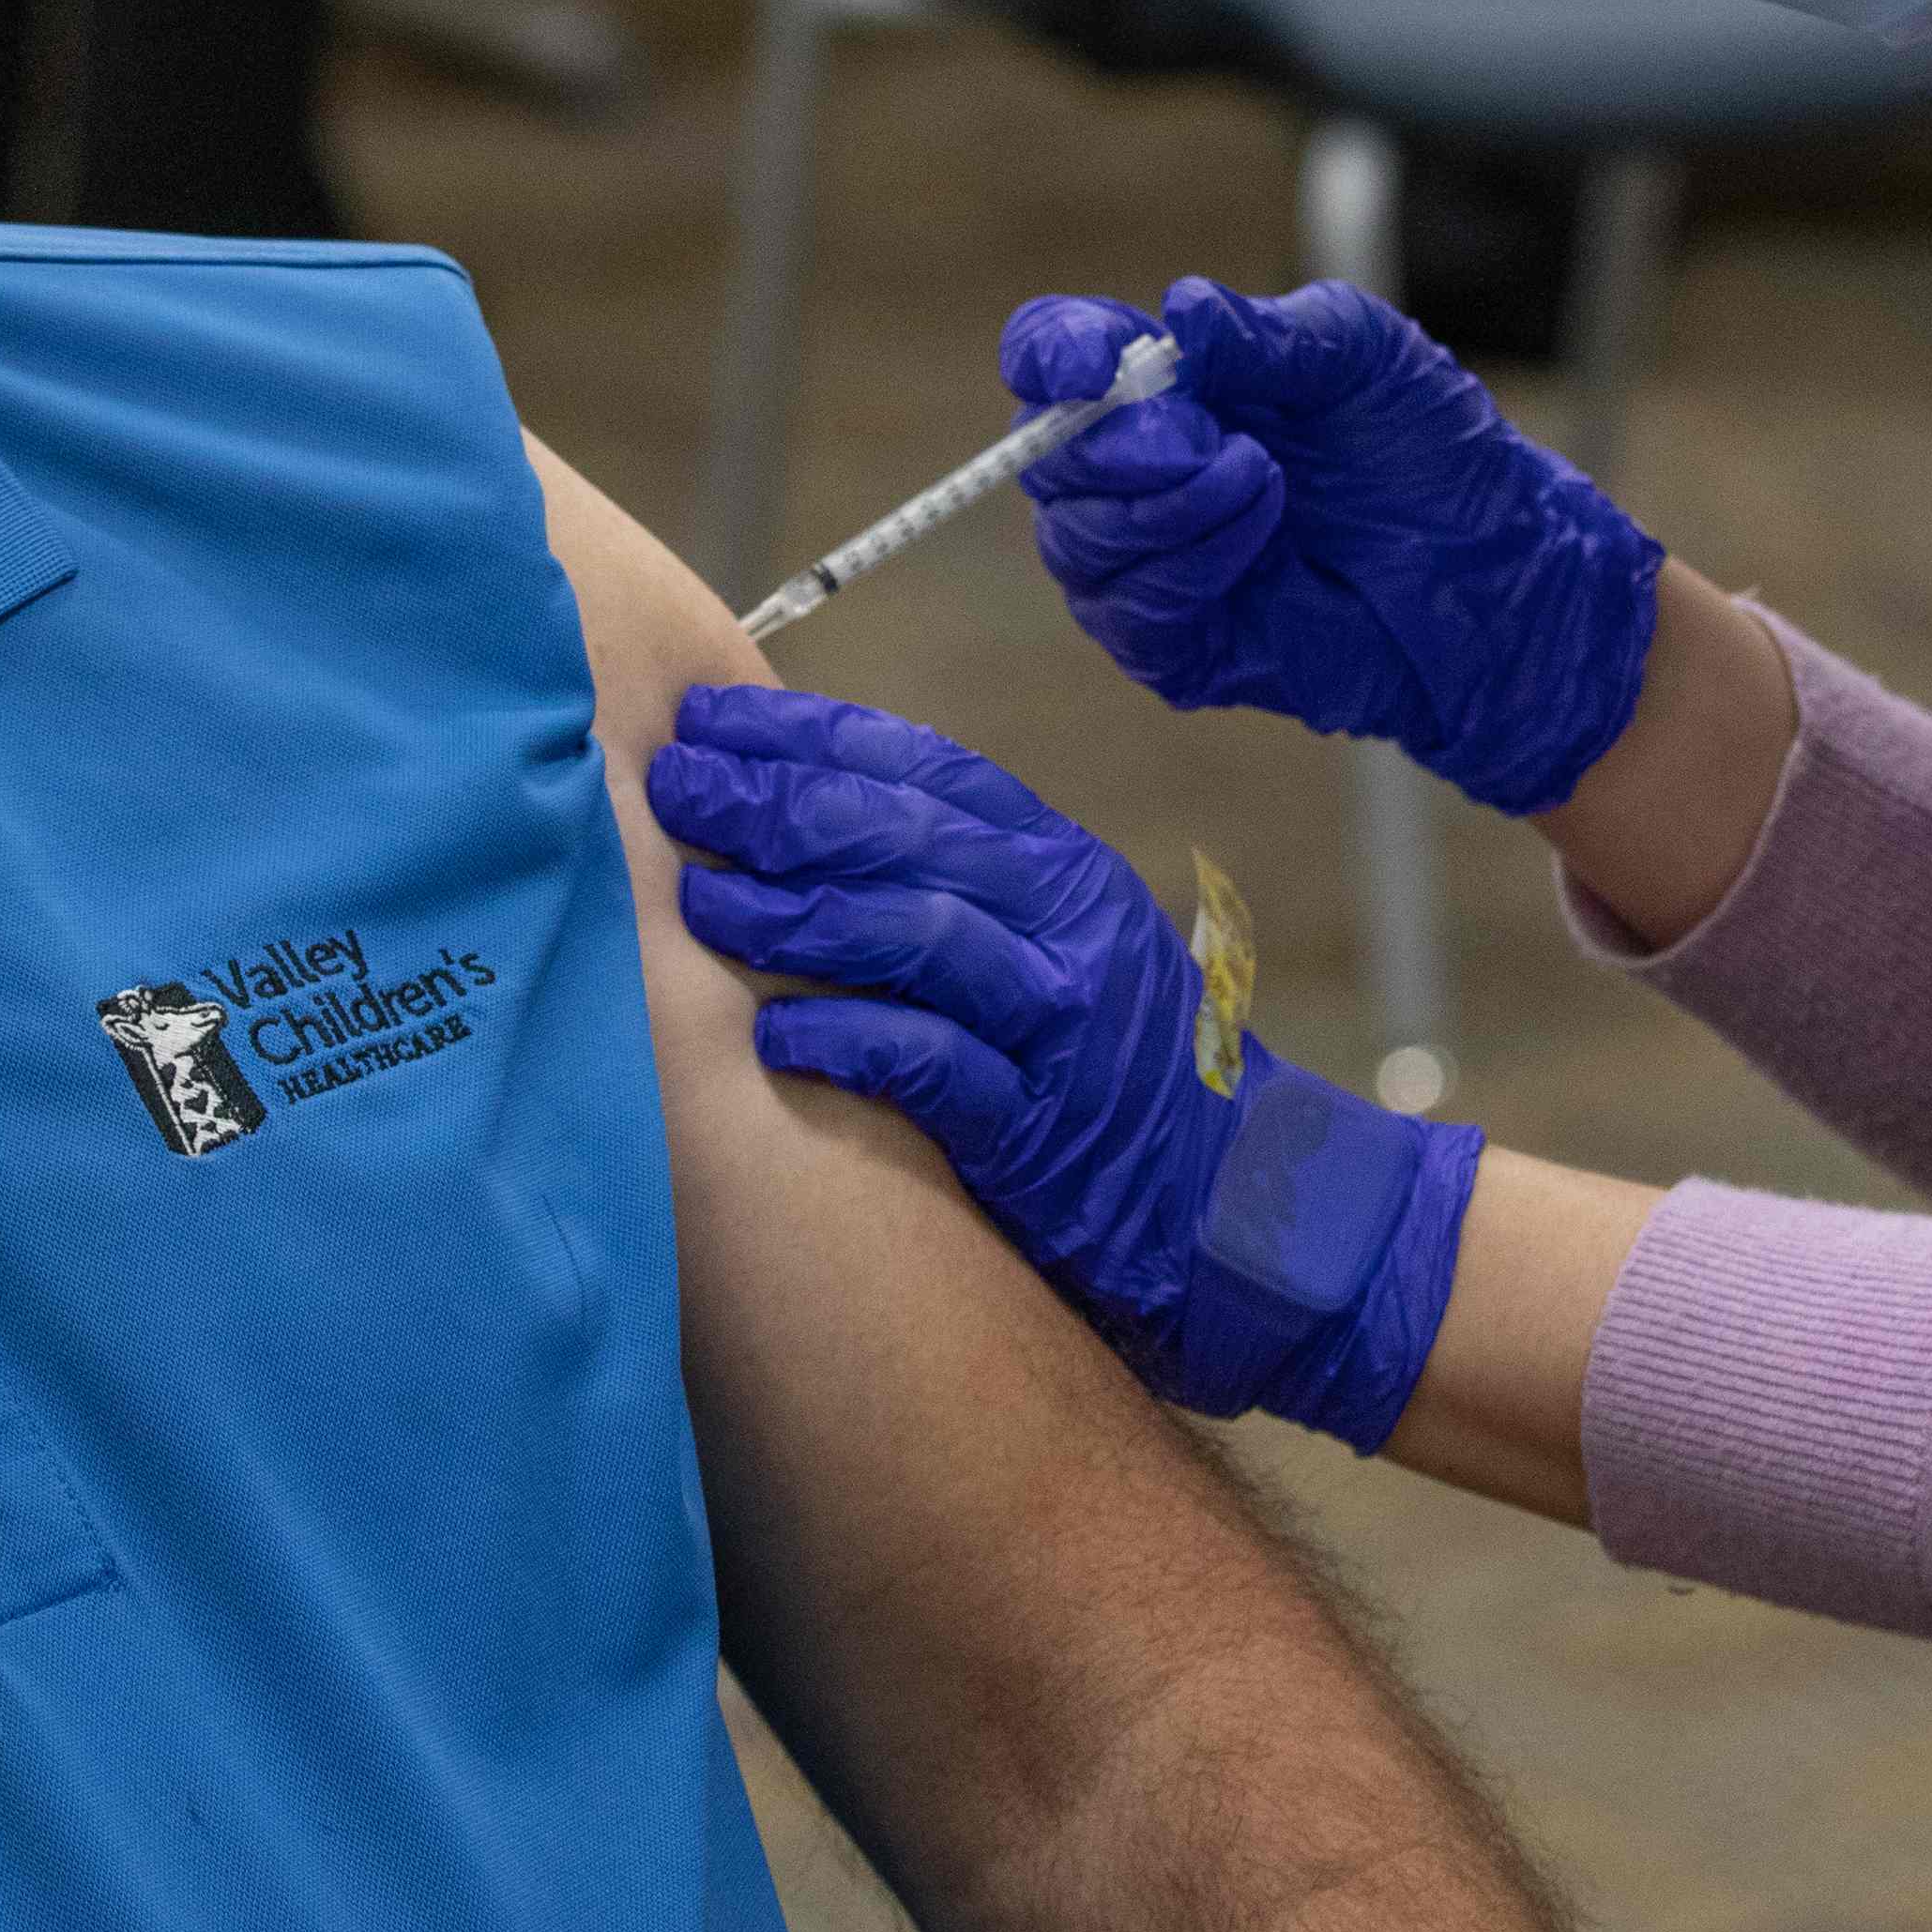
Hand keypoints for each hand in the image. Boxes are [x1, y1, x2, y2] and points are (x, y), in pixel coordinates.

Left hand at [649, 686, 1476, 1448]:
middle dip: (780, 803)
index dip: (811, 736)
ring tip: (703, 904)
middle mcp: (1068, 925)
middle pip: (908, 835)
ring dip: (797, 914)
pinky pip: (937, 1068)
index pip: (924, 770)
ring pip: (919, 934)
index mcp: (1061, 867)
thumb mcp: (1054, 952)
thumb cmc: (1114, 1077)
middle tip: (679, 792)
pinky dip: (851, 1042)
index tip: (712, 723)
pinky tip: (772, 1040)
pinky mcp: (1049, 1129)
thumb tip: (802, 826)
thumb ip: (956, 889)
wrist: (1252, 1209)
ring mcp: (1064, 1024)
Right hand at [1007, 278, 1666, 815]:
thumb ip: (1266, 334)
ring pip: (1076, 540)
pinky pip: (1125, 614)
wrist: (1490, 565)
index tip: (1093, 365)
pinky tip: (1262, 542)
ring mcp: (1148, 562)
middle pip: (1045, 456)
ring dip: (1169, 505)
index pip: (1050, 358)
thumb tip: (1180, 312)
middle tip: (1218, 437)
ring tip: (1265, 480)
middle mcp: (1135, 471)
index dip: (1050, 355)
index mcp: (1162, 383)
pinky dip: (1188, 569)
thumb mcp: (1361, 356)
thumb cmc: (1425, 448)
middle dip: (1121, 443)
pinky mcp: (1174, 645)